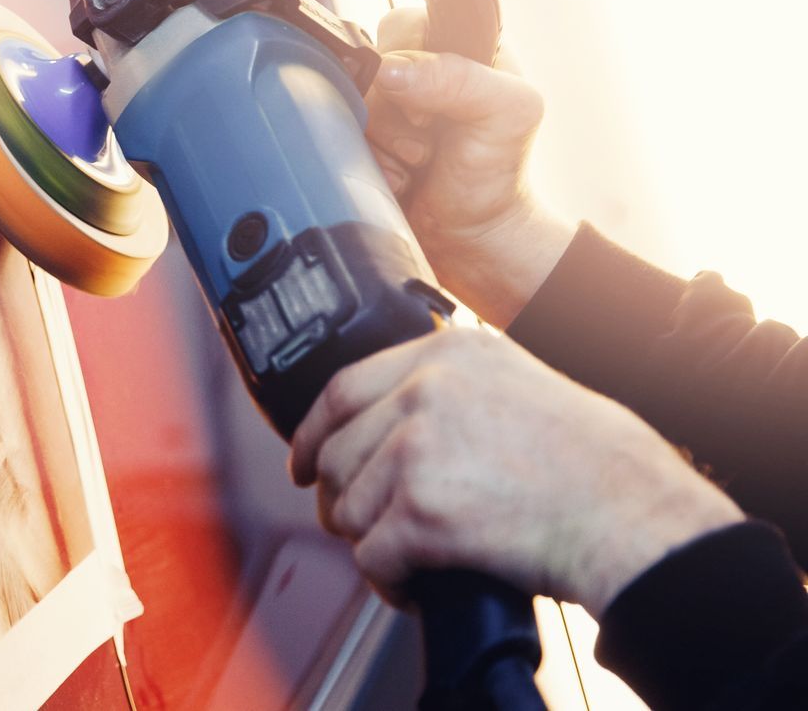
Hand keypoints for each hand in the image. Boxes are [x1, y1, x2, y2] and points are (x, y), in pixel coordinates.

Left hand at [288, 328, 740, 616]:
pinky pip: (372, 558)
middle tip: (364, 525)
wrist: (635, 515)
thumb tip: (392, 421)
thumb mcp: (521, 383)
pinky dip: (389, 583)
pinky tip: (418, 585)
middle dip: (340, 499)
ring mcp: (418, 449)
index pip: (341, 389)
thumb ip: (453, 389)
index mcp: (446, 354)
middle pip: (334, 453)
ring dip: (371, 542)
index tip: (302, 462)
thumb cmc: (598, 463)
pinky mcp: (421, 512)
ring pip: (347, 509)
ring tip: (409, 557)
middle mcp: (424, 392)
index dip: (311, 433)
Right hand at [364, 8, 572, 325]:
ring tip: (417, 161)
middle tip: (427, 135)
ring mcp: (389, 104)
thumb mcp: (505, 115)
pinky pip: (340, 131)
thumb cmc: (497, 176)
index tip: (435, 104)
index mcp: (462, 46)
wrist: (470, 239)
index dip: (410, 61)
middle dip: (393, 106)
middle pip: (369, 61)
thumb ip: (459, 80)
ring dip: (382, 138)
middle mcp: (422, 69)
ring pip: (351, 98)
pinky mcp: (365, 135)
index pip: (408, 24)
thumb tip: (389, 71)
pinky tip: (399, 174)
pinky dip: (368, 157)